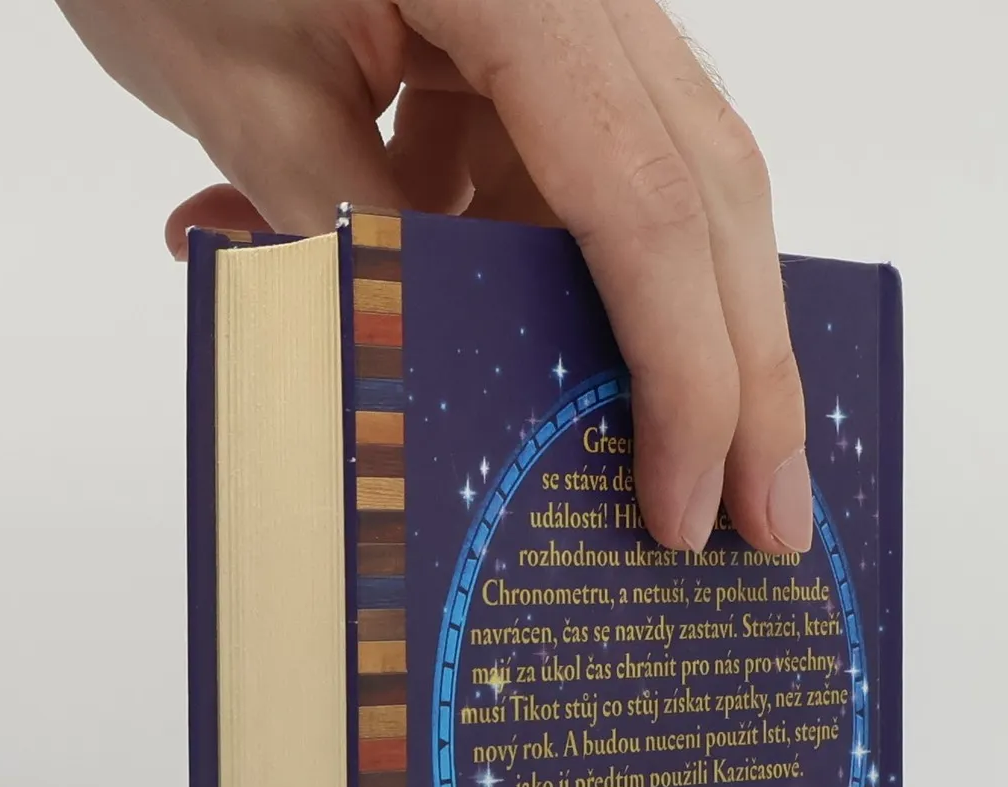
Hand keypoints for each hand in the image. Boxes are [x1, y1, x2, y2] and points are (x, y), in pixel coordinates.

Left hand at [53, 0, 809, 554]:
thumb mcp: (241, 90)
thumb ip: (358, 237)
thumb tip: (447, 382)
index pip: (640, 203)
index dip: (682, 372)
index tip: (688, 502)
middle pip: (703, 193)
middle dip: (737, 371)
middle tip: (765, 515)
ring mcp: (562, 10)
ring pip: (650, 189)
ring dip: (627, 329)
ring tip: (631, 456)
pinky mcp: (521, 37)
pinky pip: (557, 172)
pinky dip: (510, 263)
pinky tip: (429, 306)